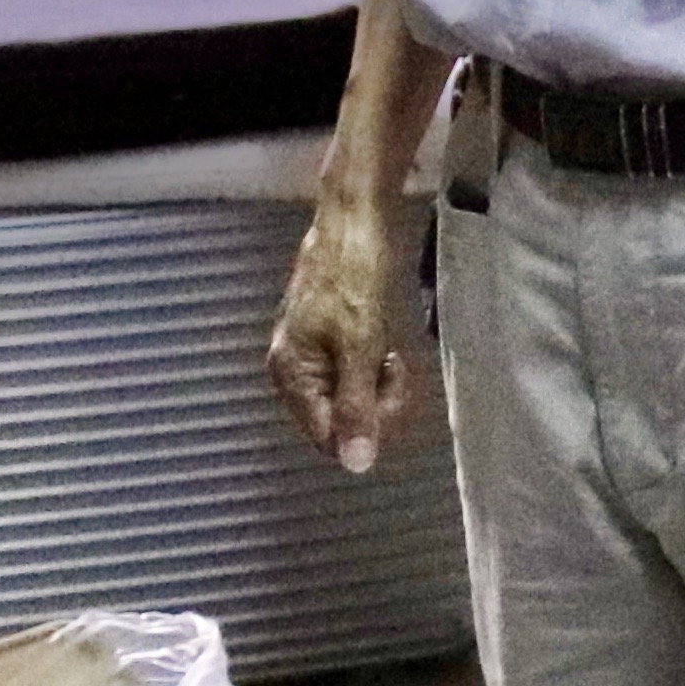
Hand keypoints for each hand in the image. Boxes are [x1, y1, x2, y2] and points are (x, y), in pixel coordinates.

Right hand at [265, 192, 413, 474]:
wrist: (353, 220)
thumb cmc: (353, 274)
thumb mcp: (361, 345)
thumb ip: (357, 407)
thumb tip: (355, 465)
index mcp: (290, 375)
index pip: (327, 438)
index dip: (366, 427)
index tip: (390, 391)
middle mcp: (292, 373)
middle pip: (338, 424)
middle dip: (374, 405)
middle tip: (394, 369)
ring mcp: (309, 359)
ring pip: (350, 402)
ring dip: (378, 388)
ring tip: (389, 354)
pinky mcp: (328, 345)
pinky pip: (353, 379)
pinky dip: (374, 371)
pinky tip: (385, 348)